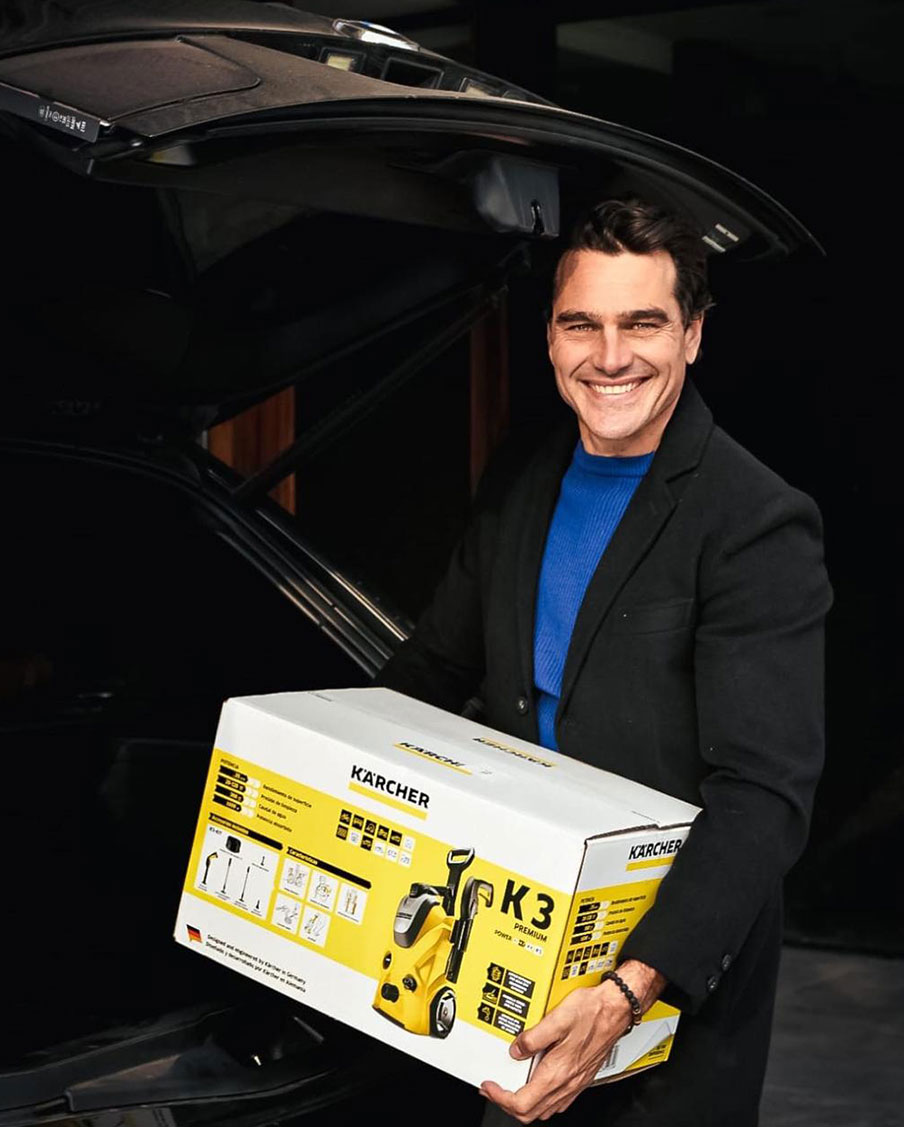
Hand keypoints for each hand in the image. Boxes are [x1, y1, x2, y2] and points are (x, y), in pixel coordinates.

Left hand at [480, 961, 664, 1122]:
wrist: (617, 1009)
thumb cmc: (593, 1012)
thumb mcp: (557, 1018)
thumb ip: (533, 1037)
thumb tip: (516, 1050)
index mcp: (557, 1072)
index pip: (522, 1103)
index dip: (499, 1097)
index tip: (489, 1086)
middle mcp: (566, 1082)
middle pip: (530, 1113)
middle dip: (507, 1104)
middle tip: (494, 1090)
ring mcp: (575, 1083)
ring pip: (544, 1109)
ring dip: (524, 1104)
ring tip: (511, 1087)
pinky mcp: (581, 1077)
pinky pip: (557, 1100)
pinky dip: (541, 1099)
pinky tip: (536, 1083)